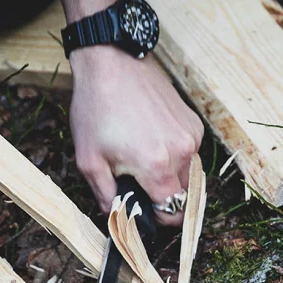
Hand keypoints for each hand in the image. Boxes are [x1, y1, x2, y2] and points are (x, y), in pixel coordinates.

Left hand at [68, 46, 202, 225]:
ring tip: (143, 158)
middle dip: (163, 198)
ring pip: (188, 176)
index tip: (144, 212)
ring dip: (170, 177)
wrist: (112, 64)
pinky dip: (174, 156)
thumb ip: (106, 198)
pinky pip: (189, 154)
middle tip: (138, 184)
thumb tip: (117, 218)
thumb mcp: (89, 161)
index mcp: (157, 167)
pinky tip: (151, 140)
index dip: (157, 219)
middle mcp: (182, 153)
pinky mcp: (194, 123)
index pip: (173, 214)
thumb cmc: (97, 110)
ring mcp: (191, 137)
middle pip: (183, 197)